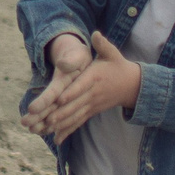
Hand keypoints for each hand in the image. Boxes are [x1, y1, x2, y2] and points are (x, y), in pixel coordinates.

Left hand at [22, 32, 141, 142]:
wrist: (132, 85)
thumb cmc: (118, 66)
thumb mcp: (113, 53)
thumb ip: (103, 45)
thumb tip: (96, 34)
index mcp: (95, 78)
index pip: (81, 87)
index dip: (70, 93)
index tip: (58, 99)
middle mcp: (92, 94)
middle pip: (74, 105)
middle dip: (58, 113)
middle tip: (42, 120)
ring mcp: (91, 105)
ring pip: (74, 117)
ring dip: (58, 125)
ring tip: (43, 130)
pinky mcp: (91, 112)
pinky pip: (78, 123)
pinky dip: (67, 131)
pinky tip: (56, 140)